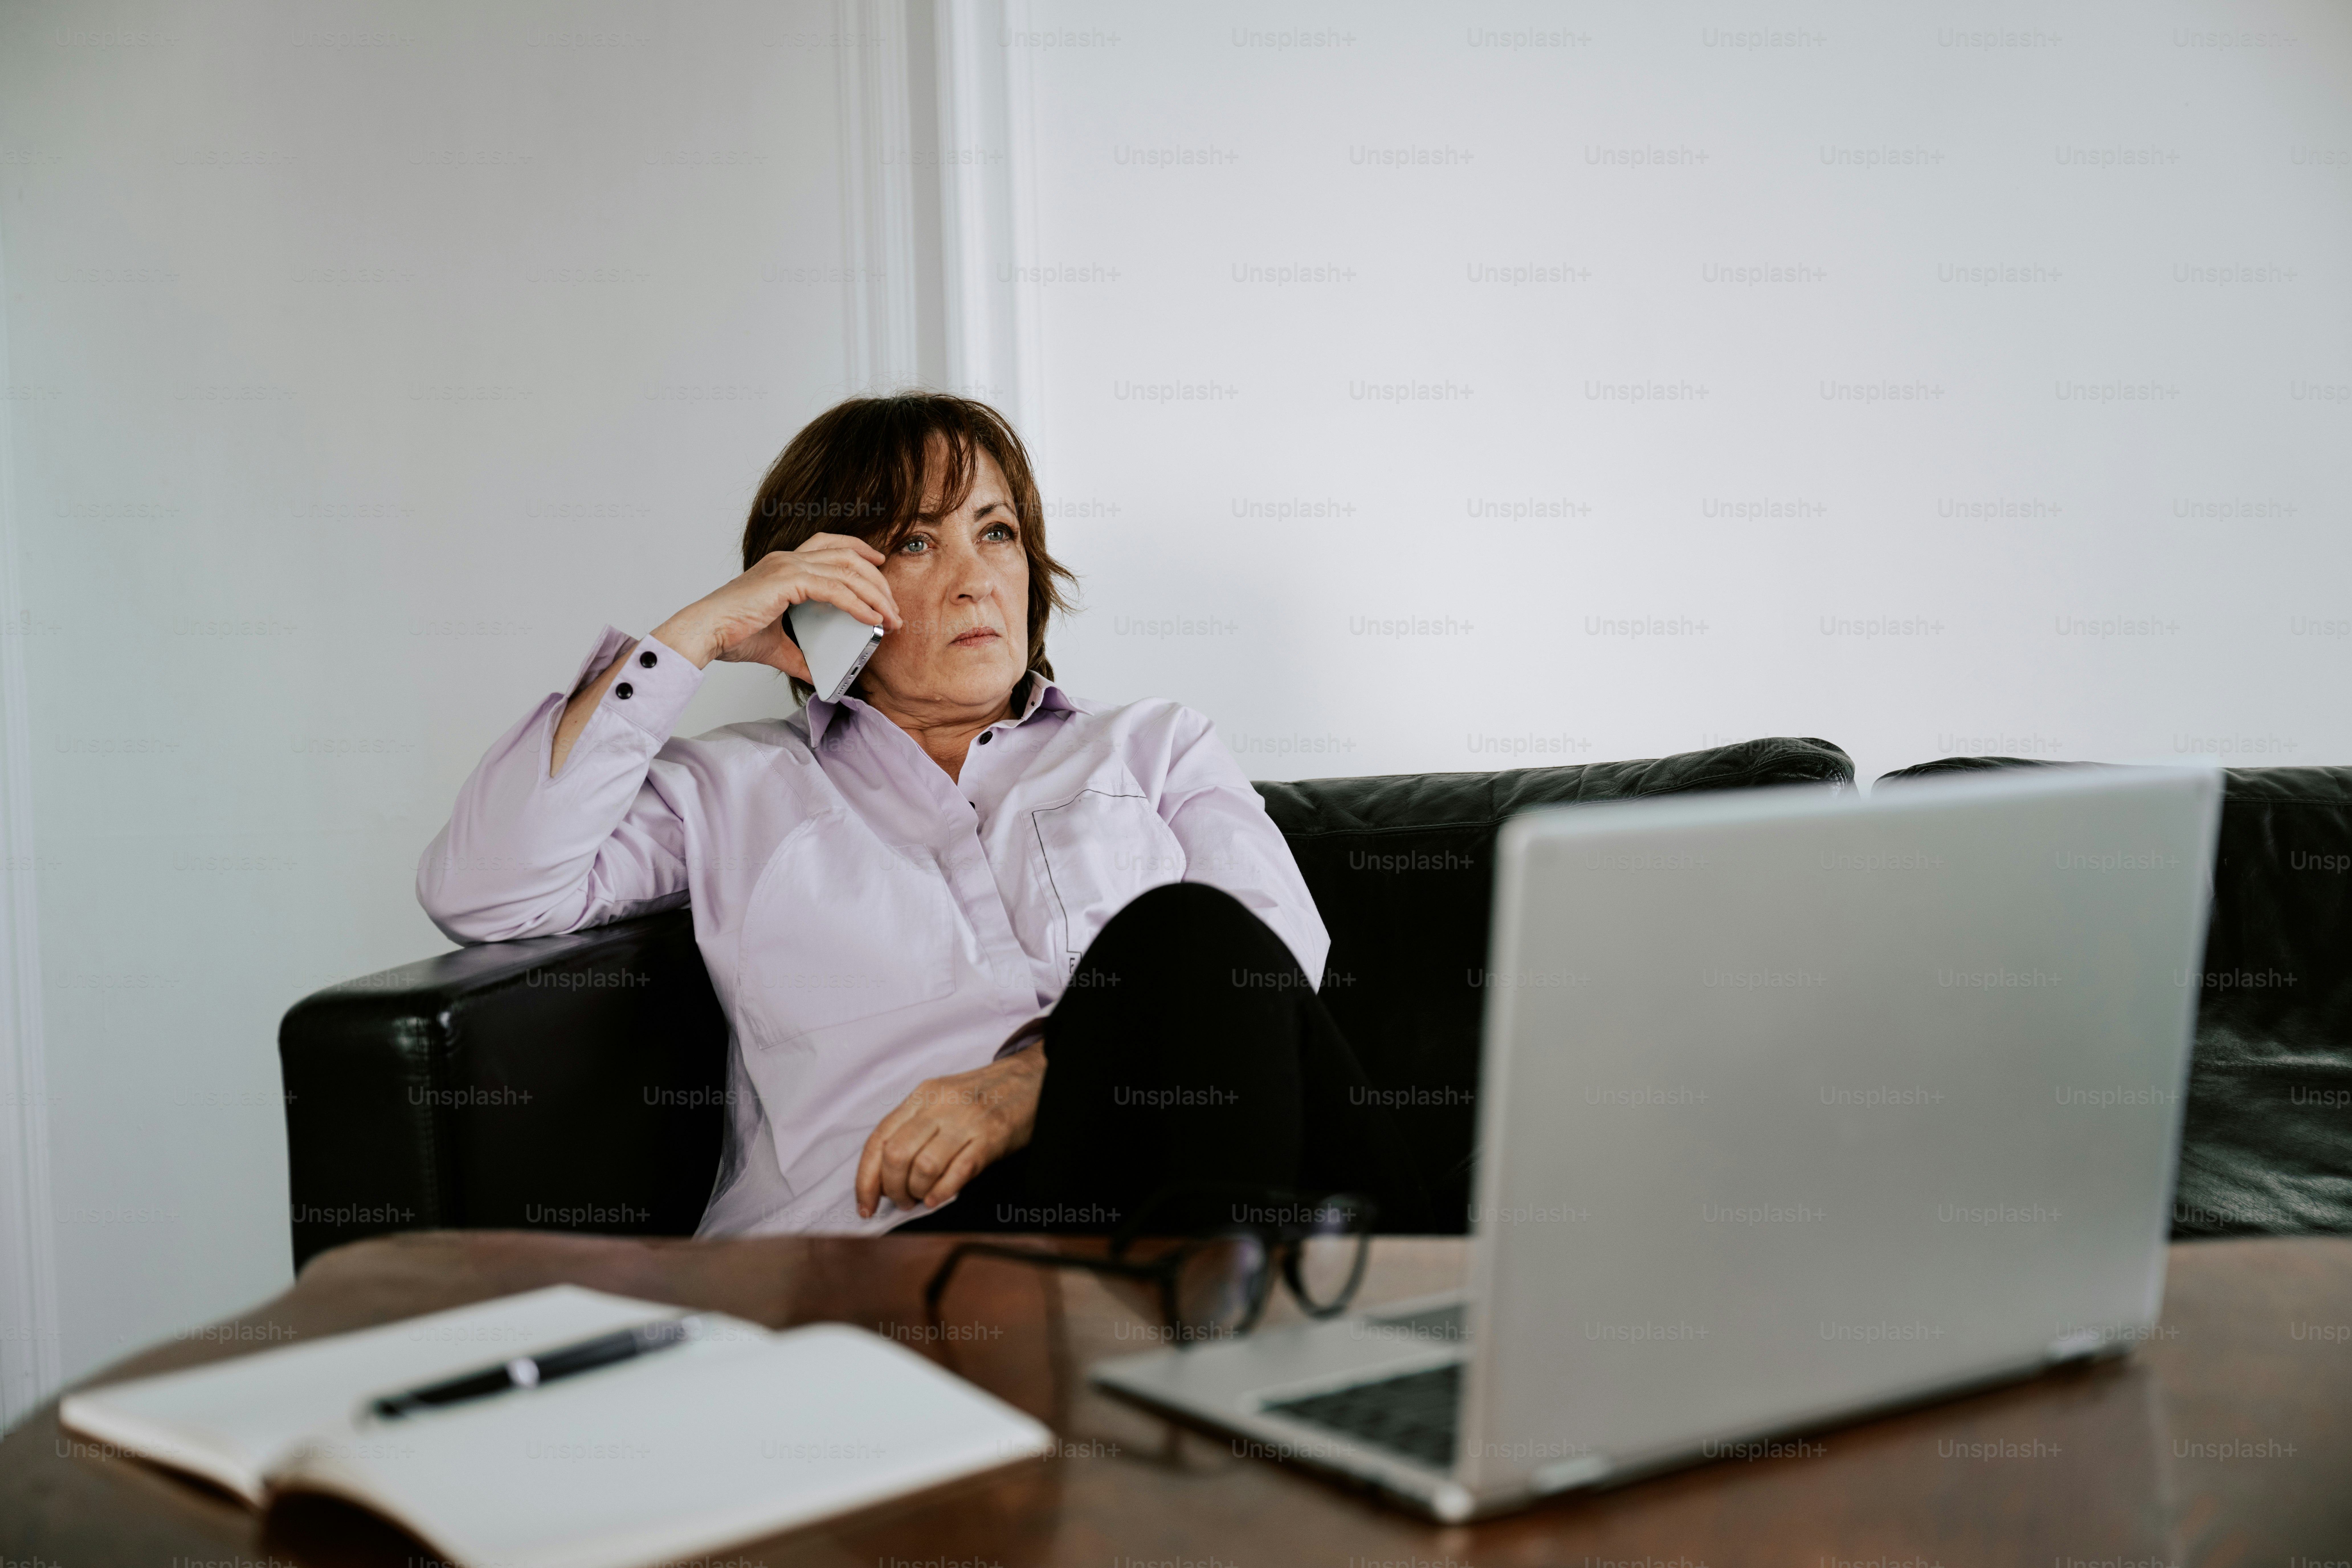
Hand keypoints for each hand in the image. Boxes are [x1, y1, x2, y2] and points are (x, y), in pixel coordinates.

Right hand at [649, 533, 902, 678]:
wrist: (704, 635)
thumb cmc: (731, 635)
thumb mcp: (776, 647)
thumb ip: (799, 657)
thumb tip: (819, 675)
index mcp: (784, 565)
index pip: (831, 544)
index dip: (860, 550)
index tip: (880, 567)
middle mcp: (788, 559)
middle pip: (848, 556)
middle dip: (877, 581)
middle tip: (893, 607)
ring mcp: (787, 566)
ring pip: (847, 570)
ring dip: (875, 595)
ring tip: (890, 617)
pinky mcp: (787, 581)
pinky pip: (835, 589)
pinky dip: (858, 604)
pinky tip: (872, 619)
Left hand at [855, 1042, 1044, 1218]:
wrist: (1031, 1078)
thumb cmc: (983, 1096)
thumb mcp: (941, 1100)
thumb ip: (915, 1128)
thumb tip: (886, 1174)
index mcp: (922, 1096)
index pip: (879, 1139)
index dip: (866, 1178)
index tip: (865, 1203)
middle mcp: (940, 1105)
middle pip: (896, 1155)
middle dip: (891, 1189)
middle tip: (901, 1201)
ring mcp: (966, 1121)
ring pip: (923, 1166)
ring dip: (917, 1192)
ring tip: (922, 1199)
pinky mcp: (991, 1137)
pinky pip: (958, 1171)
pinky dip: (942, 1192)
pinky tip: (938, 1199)